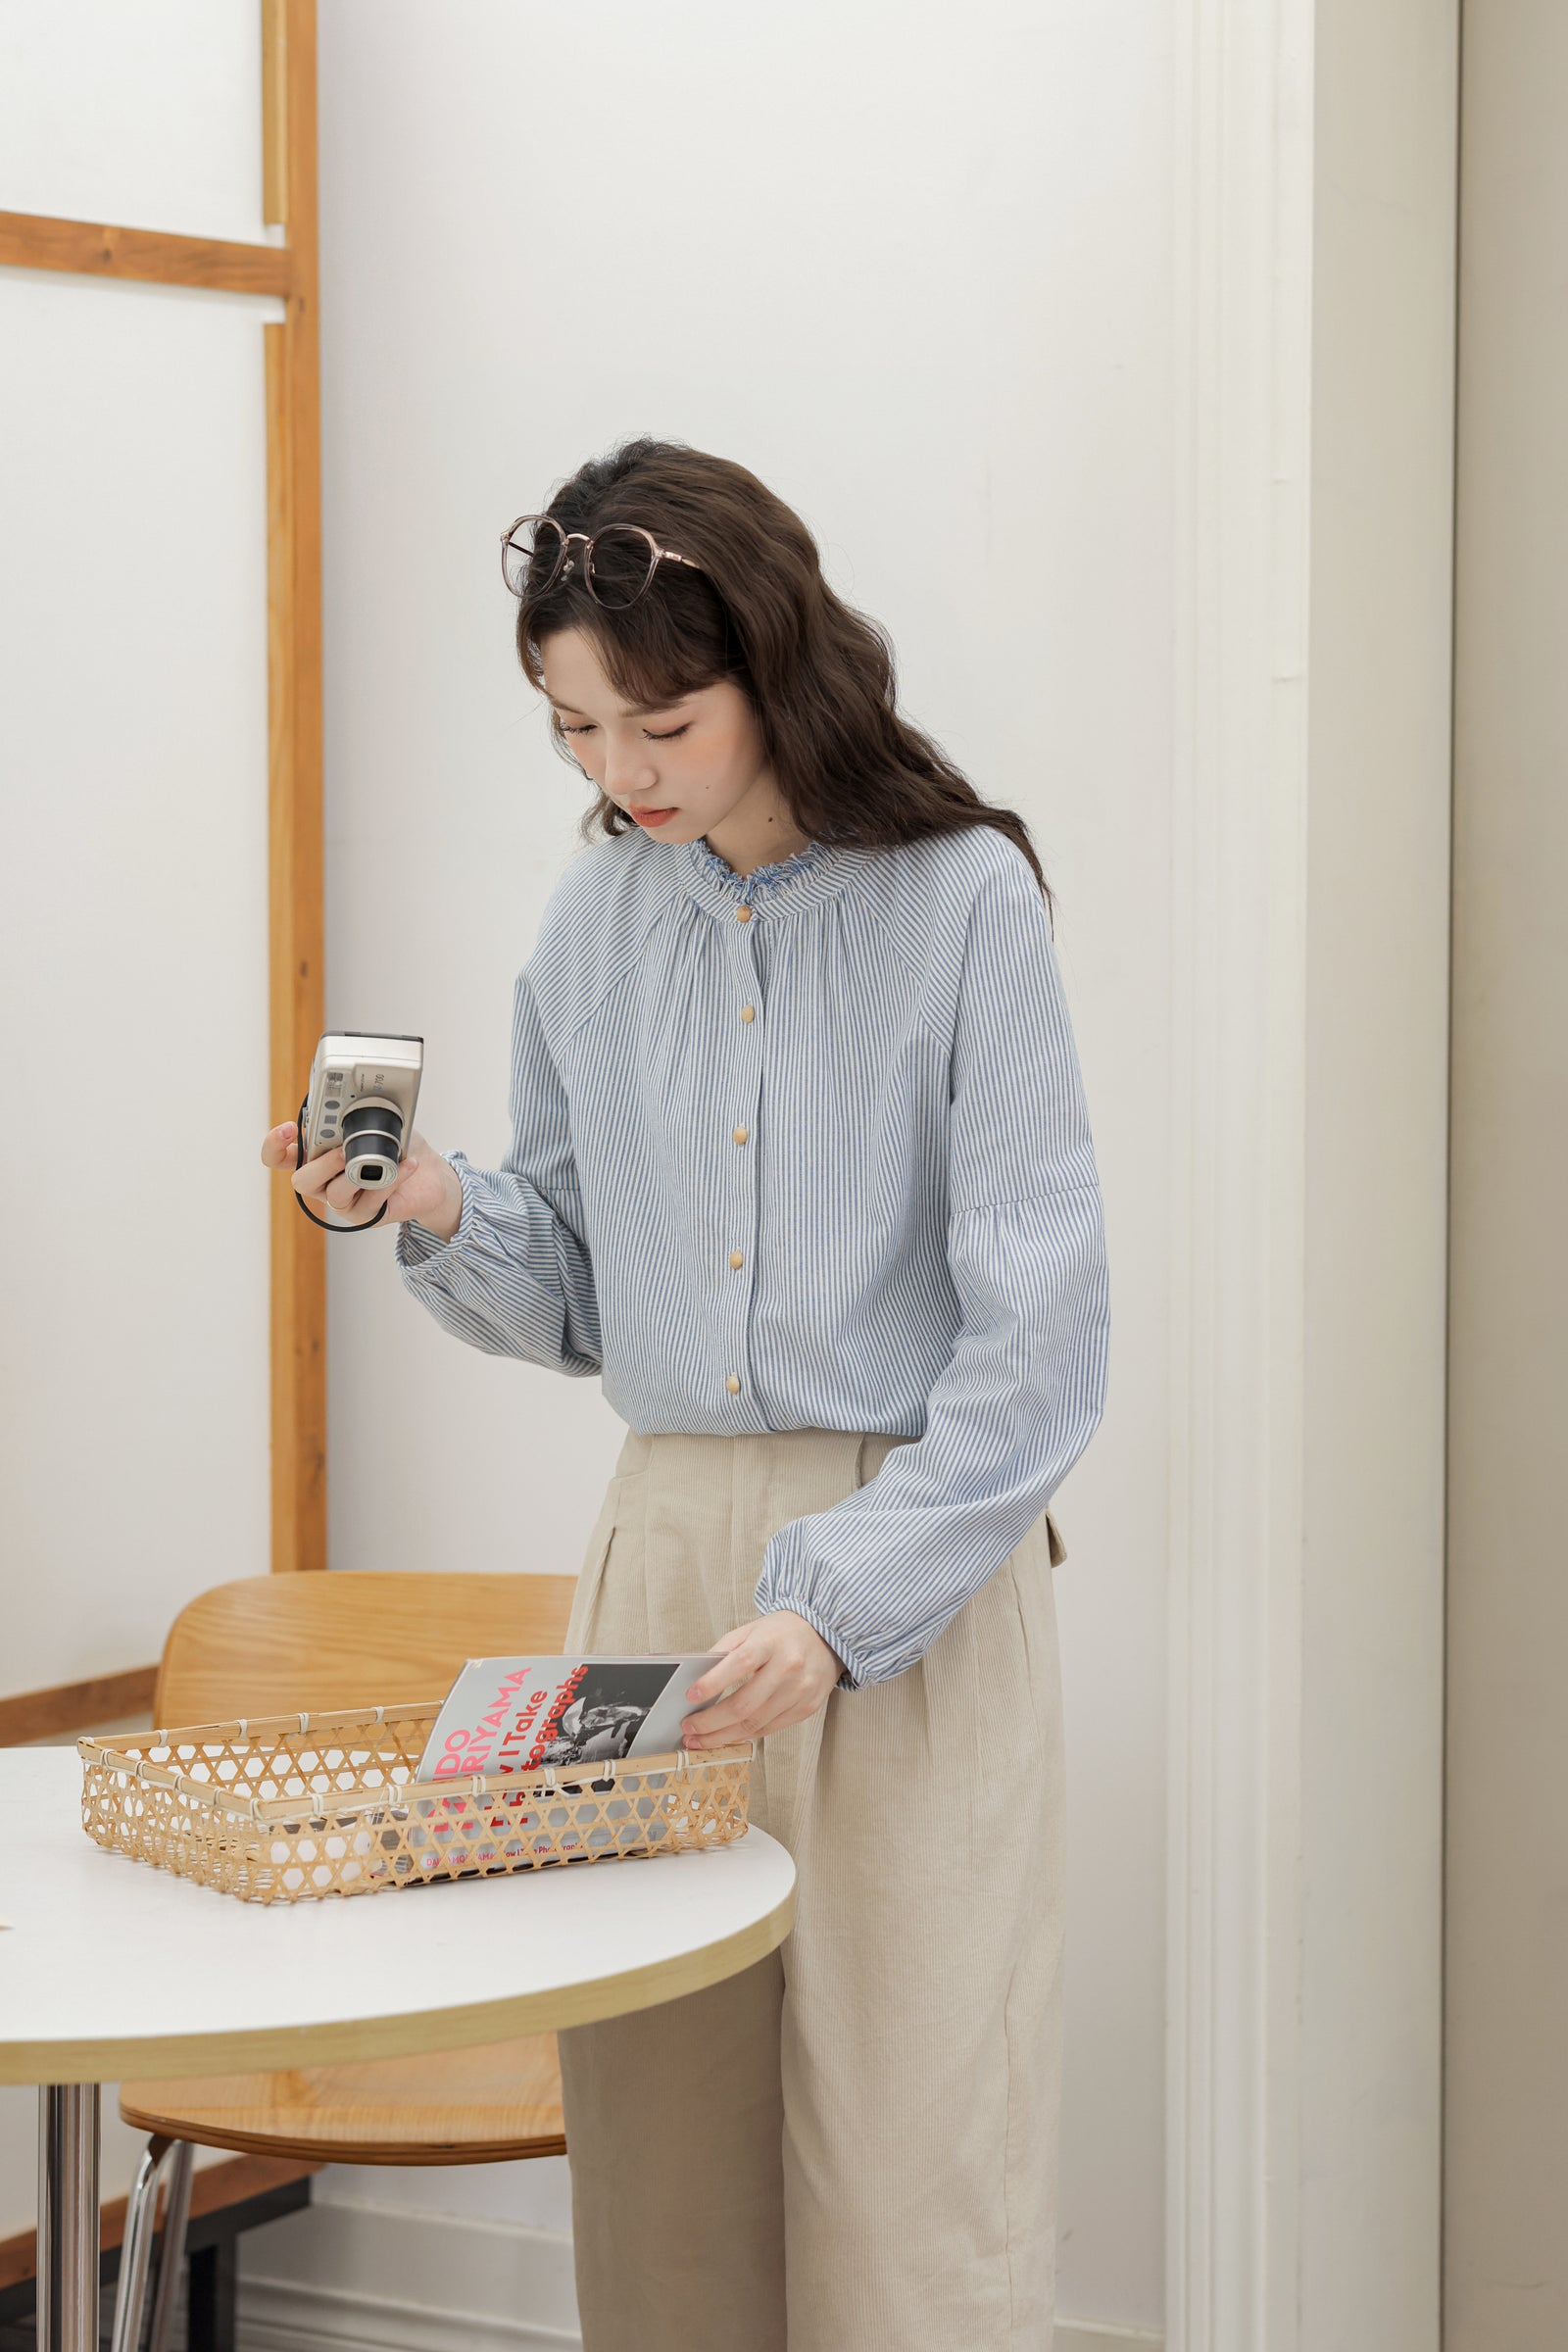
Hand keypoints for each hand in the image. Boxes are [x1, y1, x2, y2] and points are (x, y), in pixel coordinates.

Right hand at [259, 1121, 463, 1237]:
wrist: (430, 1175)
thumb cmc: (397, 1145)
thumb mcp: (378, 1121)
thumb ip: (359, 1113)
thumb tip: (354, 1099)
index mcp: (317, 1155)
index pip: (278, 1156)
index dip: (274, 1145)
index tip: (288, 1129)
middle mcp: (324, 1181)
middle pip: (301, 1182)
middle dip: (321, 1165)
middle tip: (342, 1151)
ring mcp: (343, 1201)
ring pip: (334, 1196)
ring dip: (355, 1175)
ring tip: (379, 1160)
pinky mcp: (367, 1215)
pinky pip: (370, 1202)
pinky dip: (390, 1181)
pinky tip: (406, 1165)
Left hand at [681, 1612, 843, 1747]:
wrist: (825, 1637)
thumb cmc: (782, 1633)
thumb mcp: (750, 1630)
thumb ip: (724, 1651)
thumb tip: (695, 1680)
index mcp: (771, 1642)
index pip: (740, 1663)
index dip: (713, 1682)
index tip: (690, 1696)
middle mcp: (788, 1667)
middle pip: (744, 1704)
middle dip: (710, 1722)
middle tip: (688, 1729)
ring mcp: (800, 1691)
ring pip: (755, 1724)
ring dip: (722, 1736)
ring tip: (700, 1740)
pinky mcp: (806, 1708)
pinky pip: (769, 1729)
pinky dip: (744, 1736)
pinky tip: (727, 1735)